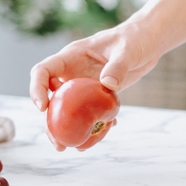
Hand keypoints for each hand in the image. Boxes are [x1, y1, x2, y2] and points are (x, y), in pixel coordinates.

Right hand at [29, 21, 161, 149]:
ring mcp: (84, 84)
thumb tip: (107, 85)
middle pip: (51, 97)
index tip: (43, 108)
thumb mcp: (127, 50)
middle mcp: (73, 71)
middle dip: (50, 121)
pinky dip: (95, 123)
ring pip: (68, 108)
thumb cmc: (135, 38)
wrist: (148, 42)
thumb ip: (118, 66)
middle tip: (58, 142)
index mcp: (72, 56)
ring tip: (74, 147)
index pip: (43, 70)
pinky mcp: (98, 93)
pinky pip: (90, 111)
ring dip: (69, 128)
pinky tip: (107, 132)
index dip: (37, 88)